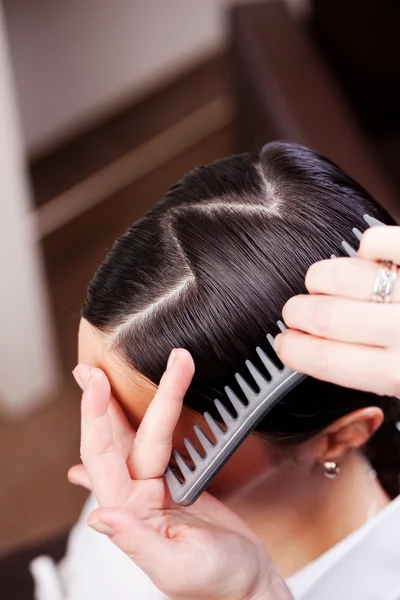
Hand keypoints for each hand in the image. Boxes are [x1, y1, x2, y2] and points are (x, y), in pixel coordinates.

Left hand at [69, 350, 292, 599]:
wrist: (249, 585)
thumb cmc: (218, 583)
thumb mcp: (177, 565)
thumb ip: (138, 542)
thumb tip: (100, 517)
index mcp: (131, 513)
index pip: (104, 457)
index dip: (96, 416)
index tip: (95, 382)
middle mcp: (137, 499)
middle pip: (114, 440)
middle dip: (102, 401)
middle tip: (89, 367)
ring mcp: (157, 490)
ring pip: (135, 438)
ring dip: (120, 408)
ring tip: (101, 380)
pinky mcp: (178, 485)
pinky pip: (156, 450)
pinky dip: (138, 432)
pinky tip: (117, 427)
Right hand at [275, 225, 399, 397]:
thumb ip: (379, 375)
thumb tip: (335, 360)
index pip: (327, 362)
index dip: (294, 351)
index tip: (283, 344)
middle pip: (325, 316)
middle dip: (297, 313)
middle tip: (295, 312)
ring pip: (342, 275)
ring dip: (320, 278)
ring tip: (320, 283)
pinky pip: (375, 242)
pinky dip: (364, 247)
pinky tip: (365, 259)